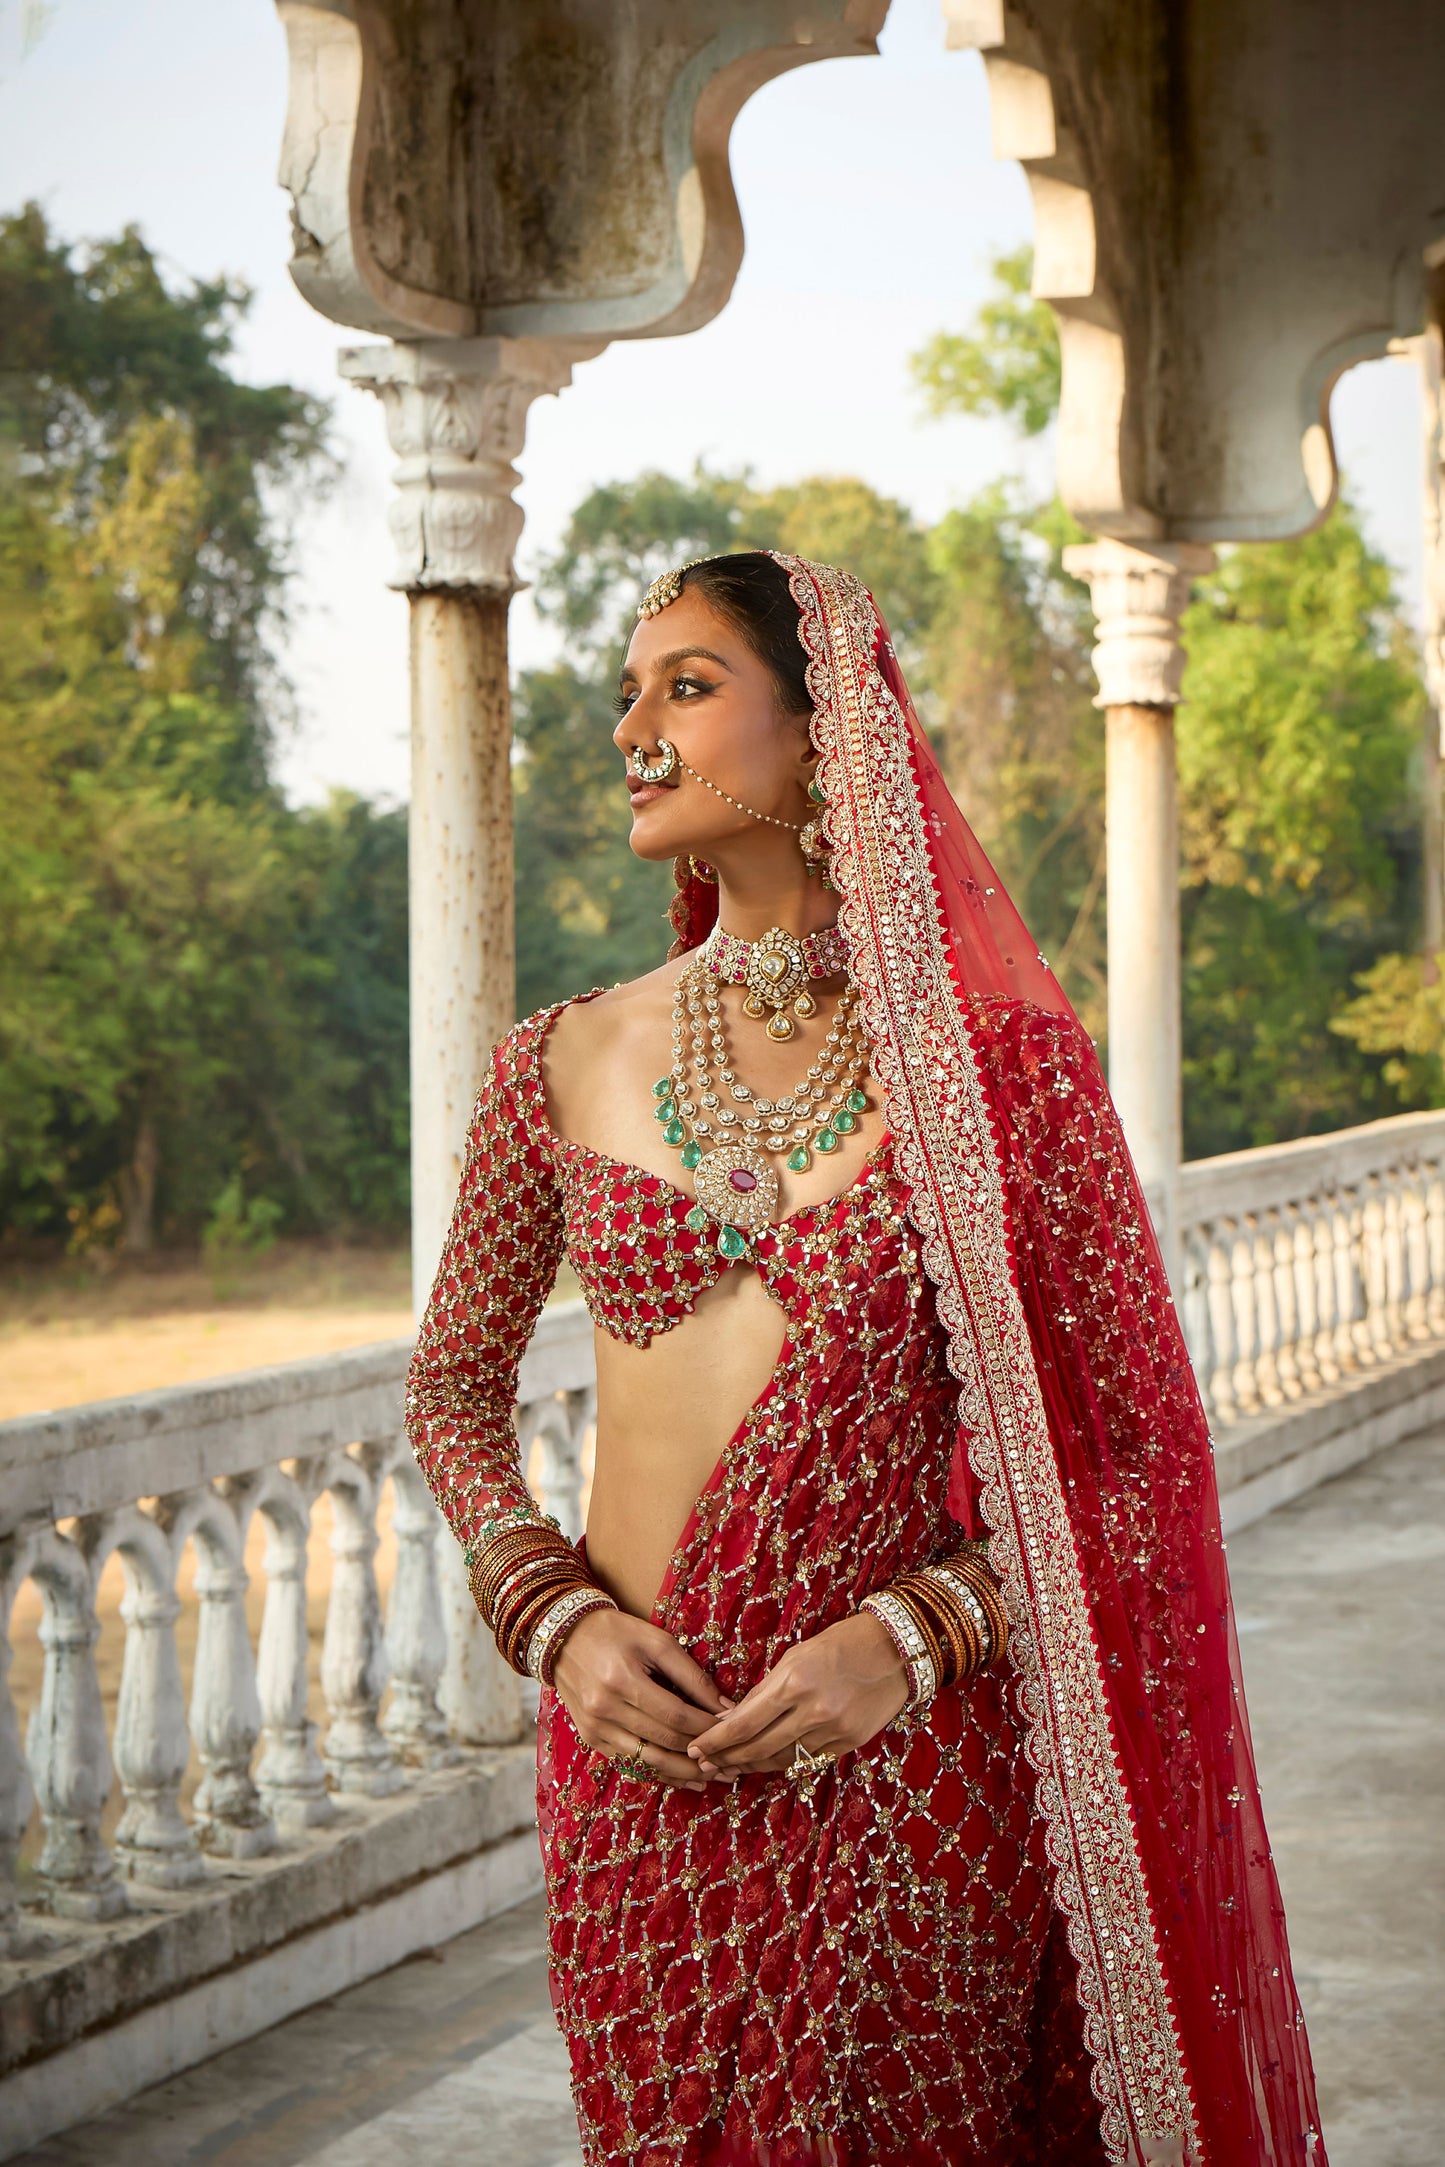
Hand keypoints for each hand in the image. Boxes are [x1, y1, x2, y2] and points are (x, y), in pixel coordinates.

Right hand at [551, 1606, 733, 1791]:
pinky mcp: (592, 1739)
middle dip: (701, 1754)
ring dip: (683, 1773)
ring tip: (711, 1776)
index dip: (706, 1726)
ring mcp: (595, 1728)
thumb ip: (691, 1674)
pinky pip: (631, 1764)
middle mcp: (605, 1709)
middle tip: (730, 1761)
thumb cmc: (616, 1633)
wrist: (564, 1637)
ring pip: (648, 1762)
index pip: (675, 1714)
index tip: (731, 1729)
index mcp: (622, 1679)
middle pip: (664, 1741)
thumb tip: (724, 1707)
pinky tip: (682, 1778)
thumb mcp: (656, 1641)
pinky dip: (659, 1774)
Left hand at [686, 1611, 908, 1780]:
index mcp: (794, 1683)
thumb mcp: (795, 1657)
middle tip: (704, 1763)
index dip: (715, 1741)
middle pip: (758, 1748)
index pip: (743, 1724)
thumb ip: (764, 1692)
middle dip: (727, 1758)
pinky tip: (767, 1762)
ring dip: (752, 1765)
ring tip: (730, 1766)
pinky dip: (784, 1762)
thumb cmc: (840, 1644)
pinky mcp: (848, 1743)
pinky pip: (807, 1760)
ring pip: (781, 1760)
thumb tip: (731, 1719)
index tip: (695, 1747)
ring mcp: (833, 1731)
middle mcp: (812, 1711)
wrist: (895, 1650)